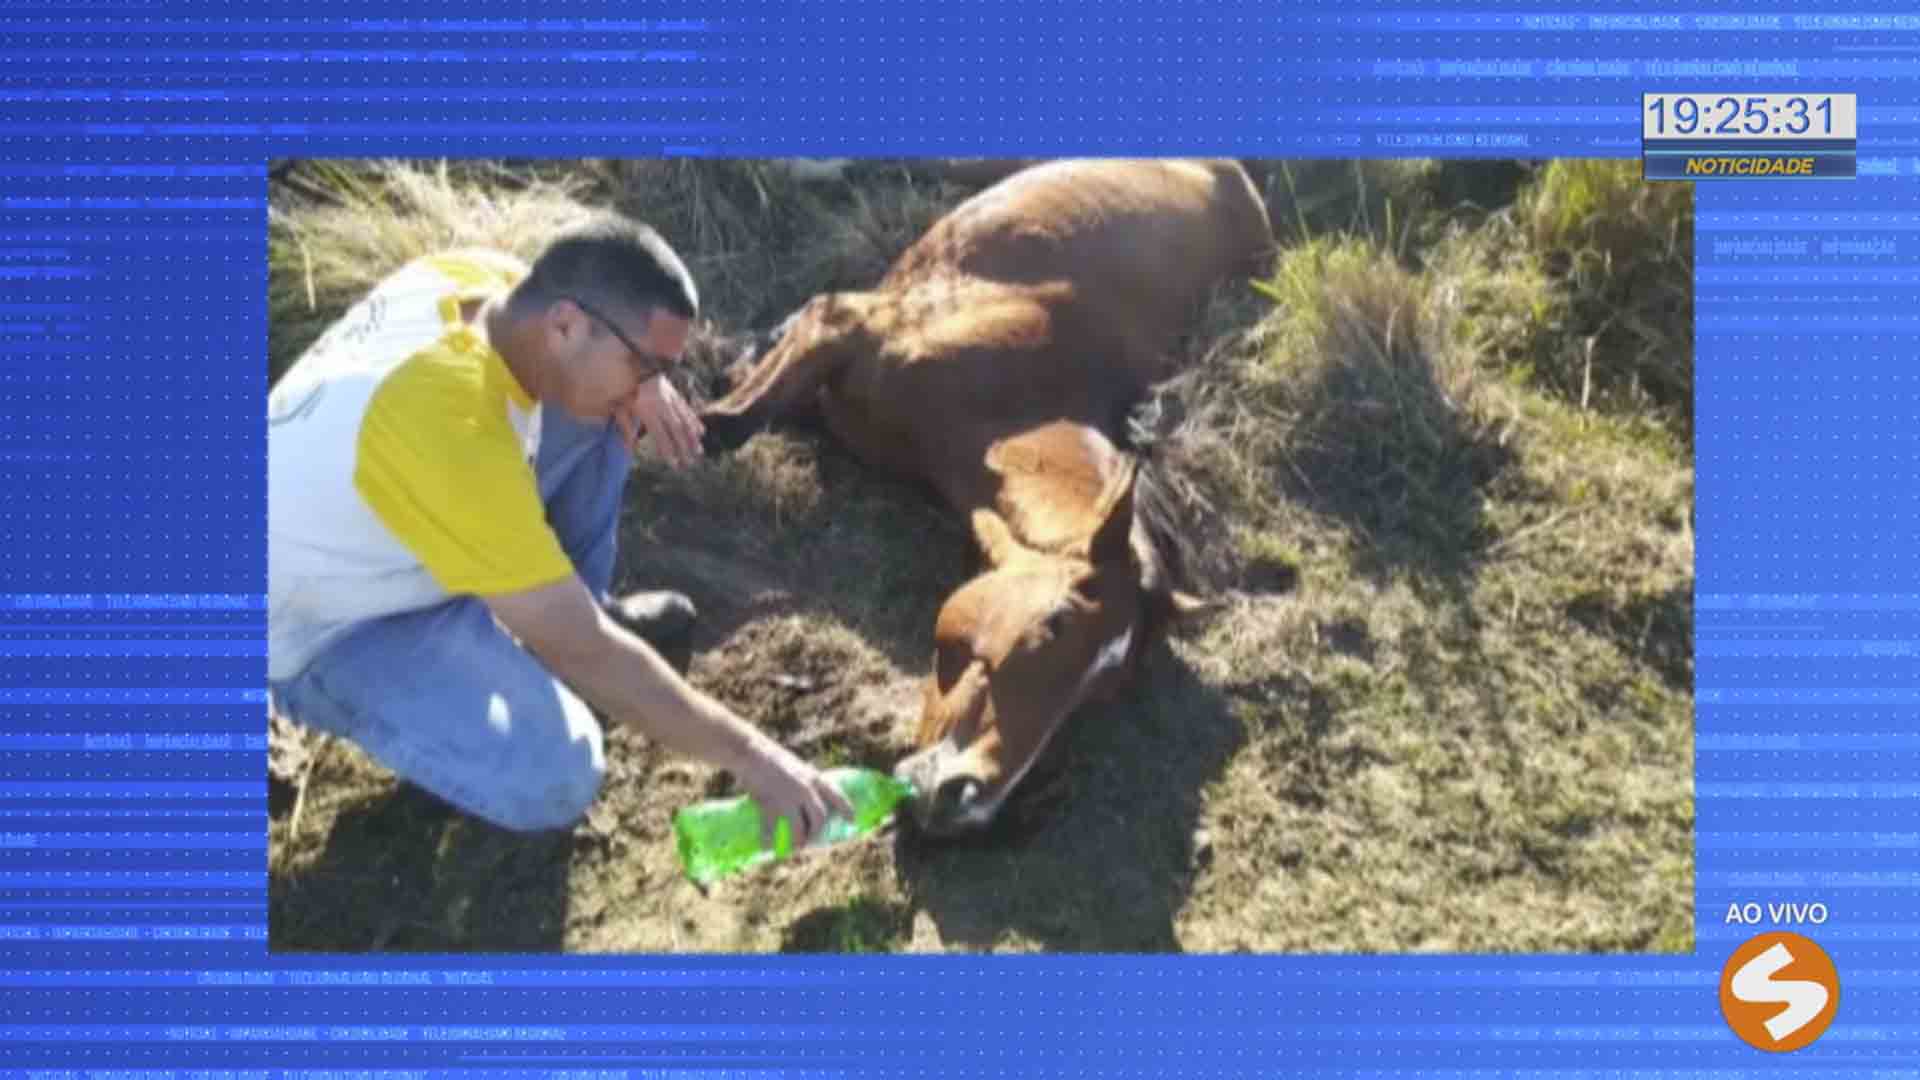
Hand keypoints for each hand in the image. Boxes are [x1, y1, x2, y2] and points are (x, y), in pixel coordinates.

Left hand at [615, 375, 704, 468]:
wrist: (632, 362)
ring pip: (684, 419)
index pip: (660, 434)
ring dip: (692, 437)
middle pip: (675, 429)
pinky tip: (701, 432)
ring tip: (699, 452)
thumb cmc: (622, 388)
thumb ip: (625, 428)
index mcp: (647, 408)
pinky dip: (694, 421)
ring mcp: (670, 397)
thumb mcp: (619, 407)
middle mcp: (661, 404)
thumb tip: (628, 450)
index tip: (673, 463)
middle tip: (690, 463)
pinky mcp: (674, 392)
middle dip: (684, 447)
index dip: (667, 449)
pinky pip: (686, 408)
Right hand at [731, 736, 855, 850]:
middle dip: (816, 833)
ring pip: (799, 829)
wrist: (751, 753)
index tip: (852, 821)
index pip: (837, 796)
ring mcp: (788, 799)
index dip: (846, 810)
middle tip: (809, 840)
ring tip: (793, 846)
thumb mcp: (797, 767)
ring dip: (797, 842)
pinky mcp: (770, 806)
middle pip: (819, 819)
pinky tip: (766, 847)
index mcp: (814, 778)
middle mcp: (805, 790)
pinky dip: (769, 841)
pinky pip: (772, 830)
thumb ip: (805, 783)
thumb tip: (808, 802)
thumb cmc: (772, 758)